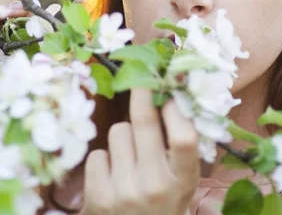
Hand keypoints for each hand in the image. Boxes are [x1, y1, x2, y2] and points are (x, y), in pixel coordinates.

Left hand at [83, 88, 199, 214]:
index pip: (184, 138)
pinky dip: (103, 160)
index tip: (168, 88)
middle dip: (142, 94)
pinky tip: (111, 177)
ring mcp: (125, 192)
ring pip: (118, 131)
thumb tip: (170, 94)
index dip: (174, 108)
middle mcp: (155, 187)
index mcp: (183, 183)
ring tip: (128, 159)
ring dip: (123, 137)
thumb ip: (179, 148)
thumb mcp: (181, 183)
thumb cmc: (161, 203)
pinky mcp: (98, 197)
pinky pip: (97, 153)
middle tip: (141, 80)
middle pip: (144, 123)